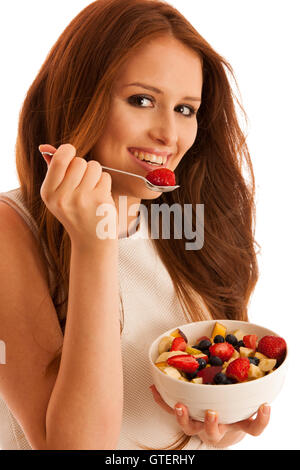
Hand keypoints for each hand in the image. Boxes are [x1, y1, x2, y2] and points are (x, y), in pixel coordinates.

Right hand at [39, 144, 117, 246]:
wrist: (91, 240)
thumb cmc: (75, 212)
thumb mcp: (58, 194)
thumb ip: (52, 169)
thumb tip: (44, 146)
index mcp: (48, 193)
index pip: (60, 159)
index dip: (69, 151)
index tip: (72, 156)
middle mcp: (62, 197)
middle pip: (79, 161)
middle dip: (84, 167)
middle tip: (83, 183)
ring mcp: (81, 200)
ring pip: (94, 167)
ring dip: (95, 175)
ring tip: (91, 190)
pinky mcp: (99, 202)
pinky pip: (105, 177)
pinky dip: (104, 184)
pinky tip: (99, 198)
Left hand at [150, 384, 270, 447]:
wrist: (222, 429)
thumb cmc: (233, 408)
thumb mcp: (242, 400)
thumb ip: (246, 383)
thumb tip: (250, 349)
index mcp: (237, 423)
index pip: (254, 427)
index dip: (260, 419)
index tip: (264, 406)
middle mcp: (219, 427)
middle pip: (215, 431)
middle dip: (211, 423)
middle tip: (211, 413)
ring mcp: (200, 427)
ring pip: (191, 428)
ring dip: (184, 417)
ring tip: (179, 406)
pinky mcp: (185, 420)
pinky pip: (170, 413)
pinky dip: (161, 402)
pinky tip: (153, 389)